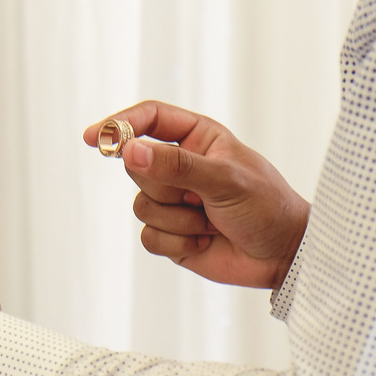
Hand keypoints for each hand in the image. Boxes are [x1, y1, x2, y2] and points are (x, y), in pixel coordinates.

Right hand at [85, 101, 310, 289]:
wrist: (283, 256)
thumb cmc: (267, 206)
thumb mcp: (225, 179)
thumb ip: (176, 164)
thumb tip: (129, 151)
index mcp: (197, 137)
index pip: (150, 119)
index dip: (119, 125)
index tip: (93, 138)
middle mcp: (180, 166)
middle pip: (137, 166)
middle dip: (165, 187)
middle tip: (199, 196)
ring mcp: (172, 201)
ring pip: (141, 206)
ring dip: (178, 220)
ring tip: (211, 222)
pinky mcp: (170, 234)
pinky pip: (148, 237)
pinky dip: (177, 243)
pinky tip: (205, 241)